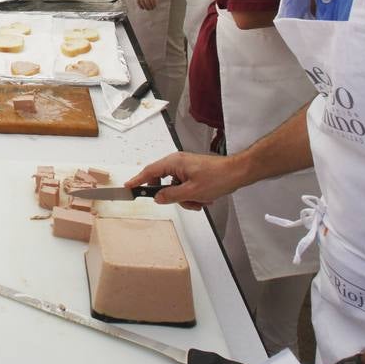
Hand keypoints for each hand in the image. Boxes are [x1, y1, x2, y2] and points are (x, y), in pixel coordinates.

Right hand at [125, 151, 246, 210]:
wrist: (237, 173)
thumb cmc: (217, 177)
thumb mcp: (191, 191)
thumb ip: (170, 196)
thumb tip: (157, 198)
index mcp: (174, 162)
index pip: (149, 172)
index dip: (138, 180)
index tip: (127, 187)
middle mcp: (177, 162)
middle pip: (163, 182)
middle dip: (172, 196)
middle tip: (181, 201)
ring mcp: (185, 167)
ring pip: (175, 187)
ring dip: (185, 198)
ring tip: (199, 201)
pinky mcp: (193, 172)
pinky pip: (184, 187)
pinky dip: (191, 195)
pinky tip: (203, 198)